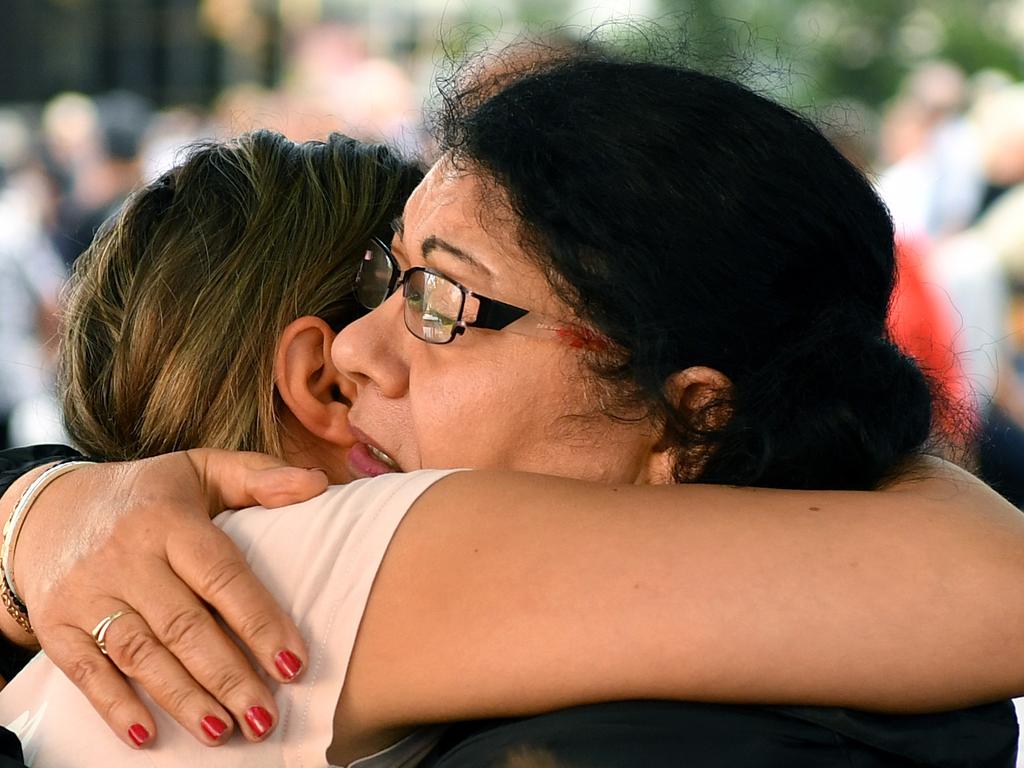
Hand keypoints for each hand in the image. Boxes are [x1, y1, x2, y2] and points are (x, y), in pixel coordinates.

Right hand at [10, 449, 327, 748]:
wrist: (48, 507)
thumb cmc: (149, 494)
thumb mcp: (202, 469)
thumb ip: (260, 477)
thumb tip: (318, 485)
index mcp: (169, 519)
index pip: (221, 576)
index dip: (259, 622)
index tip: (293, 664)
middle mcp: (126, 557)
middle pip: (183, 625)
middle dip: (228, 676)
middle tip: (265, 718)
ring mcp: (87, 593)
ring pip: (140, 653)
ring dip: (182, 698)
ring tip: (222, 732)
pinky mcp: (56, 623)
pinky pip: (85, 671)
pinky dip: (115, 706)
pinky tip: (147, 737)